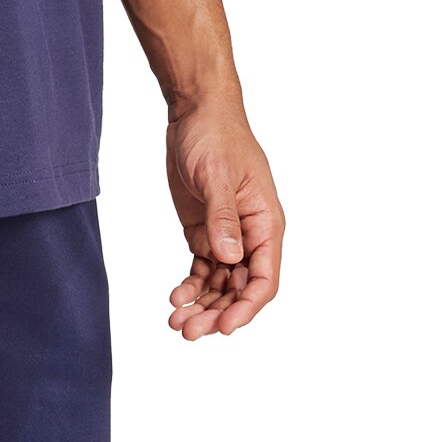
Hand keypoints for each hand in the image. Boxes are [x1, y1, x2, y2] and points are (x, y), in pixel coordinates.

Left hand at [164, 100, 282, 337]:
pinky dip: (191, 285)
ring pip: (219, 284)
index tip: (224, 326)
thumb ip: (223, 218)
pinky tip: (175, 296)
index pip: (264, 278)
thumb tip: (229, 258)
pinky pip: (202, 268)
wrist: (195, 111)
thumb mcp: (217, 175)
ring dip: (202, 305)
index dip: (246, 307)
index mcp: (266, 223)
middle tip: (189, 330)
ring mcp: (226, 235)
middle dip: (217, 312)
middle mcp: (250, 235)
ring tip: (177, 322)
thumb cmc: (217, 135)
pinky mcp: (204, 230)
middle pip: (239, 289)